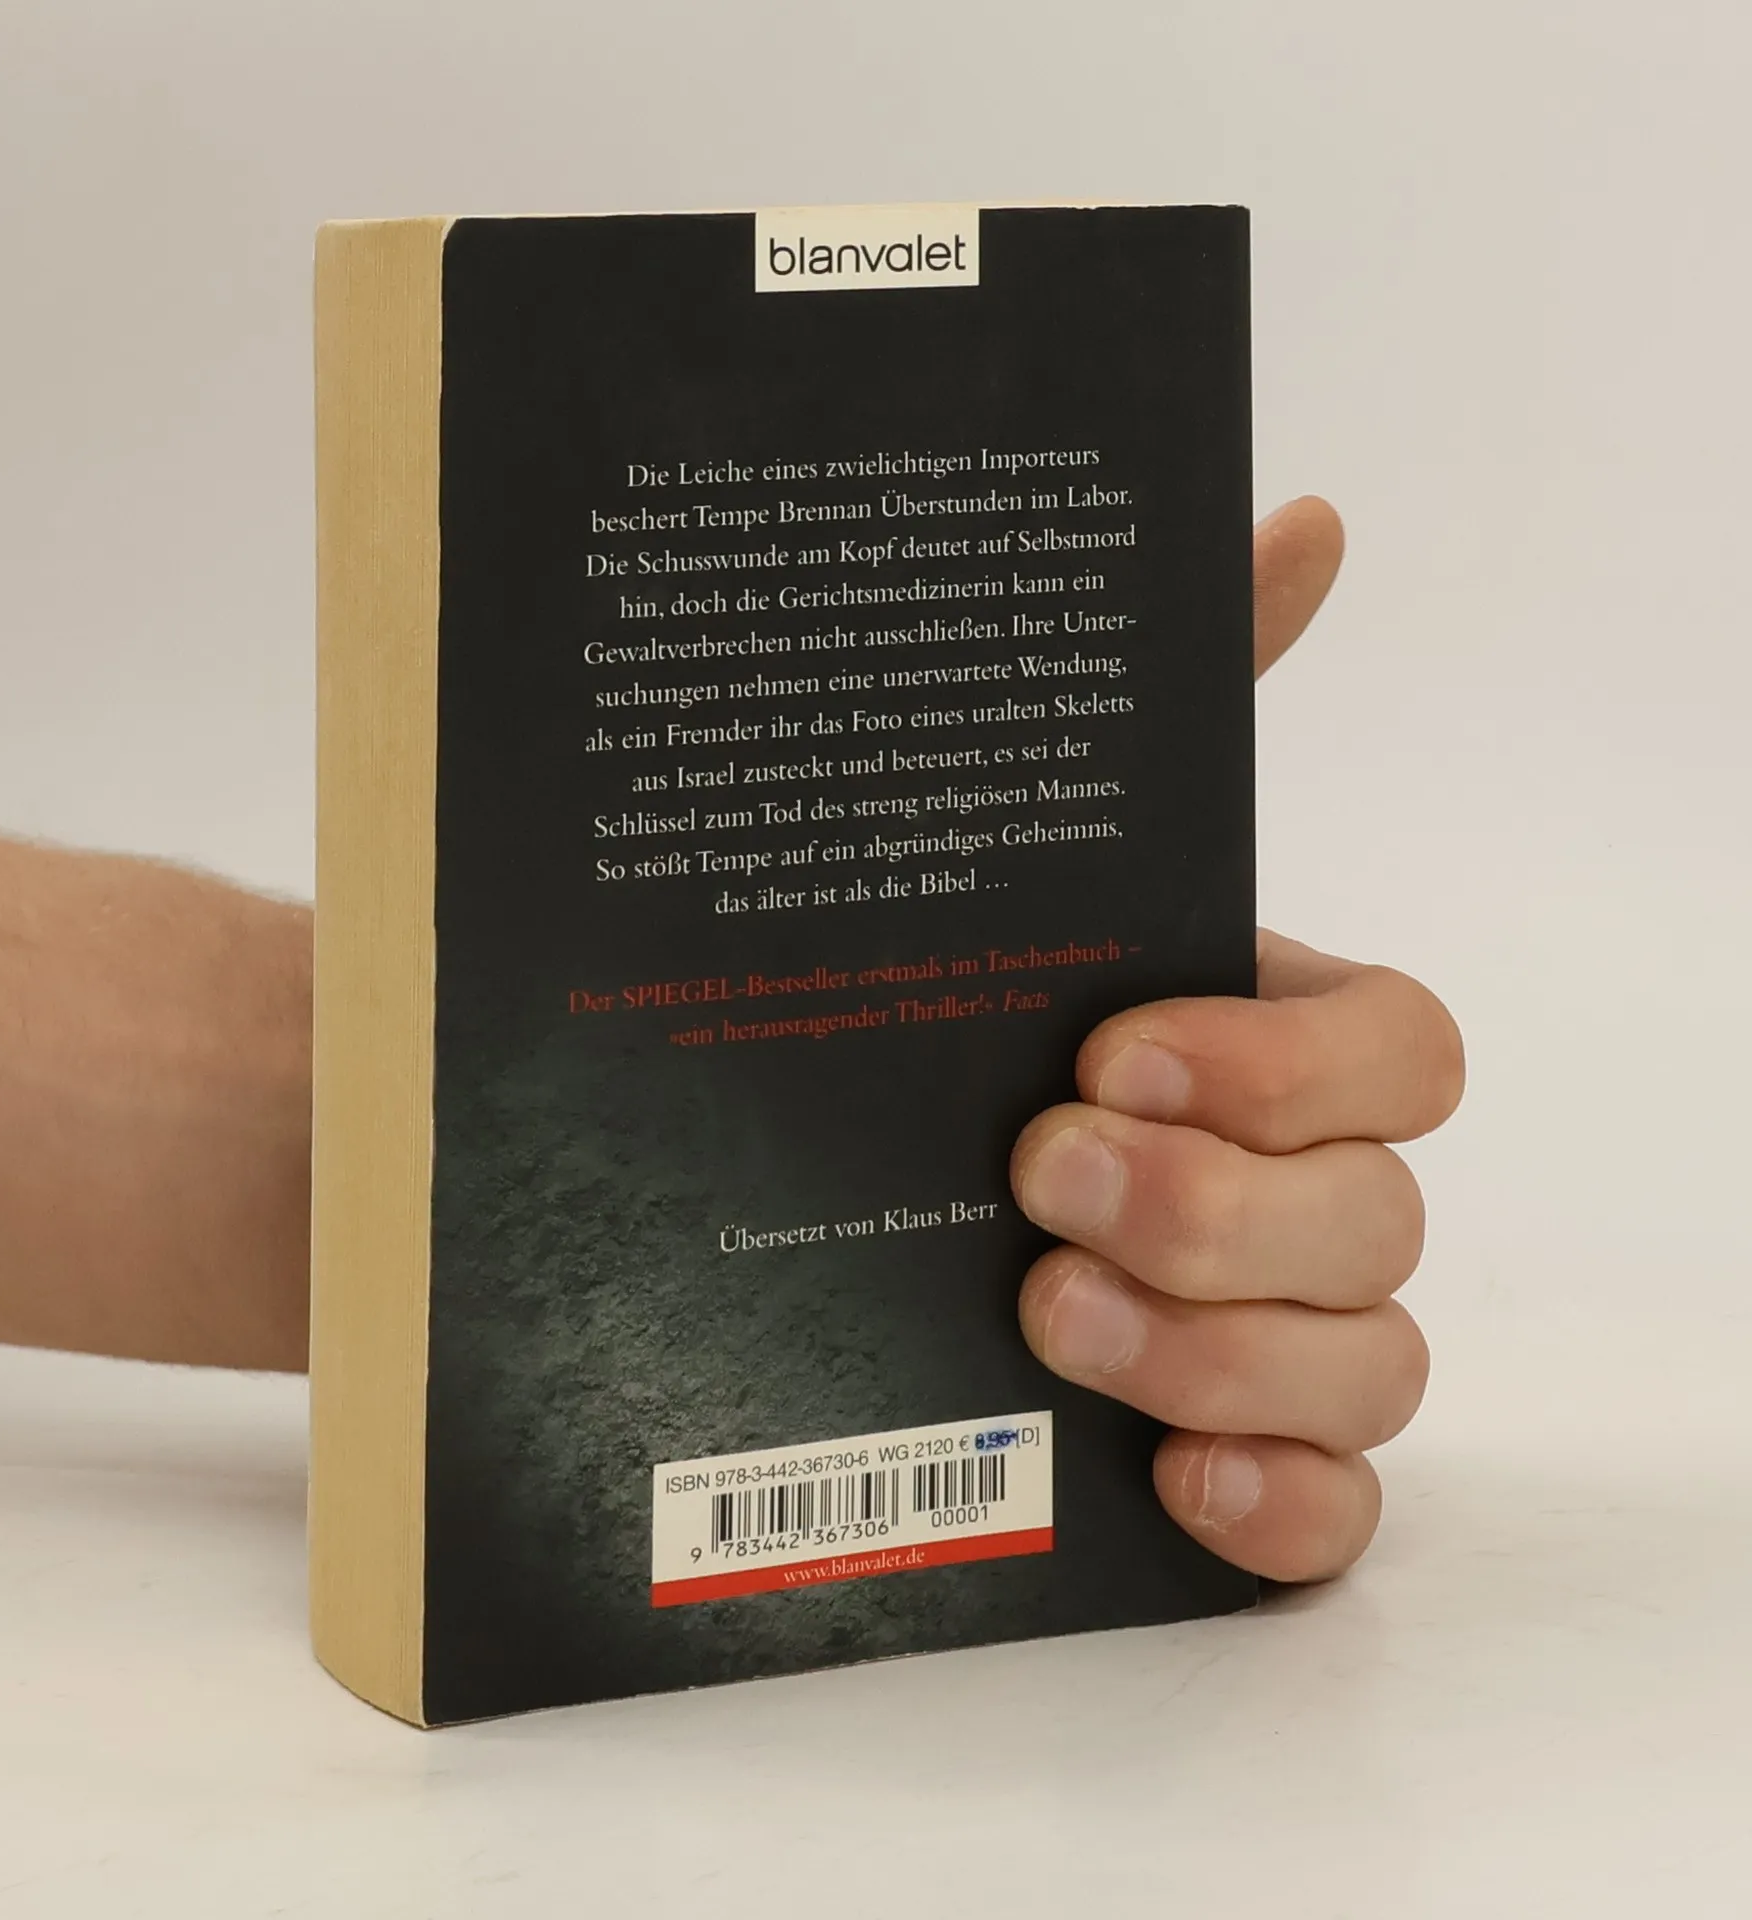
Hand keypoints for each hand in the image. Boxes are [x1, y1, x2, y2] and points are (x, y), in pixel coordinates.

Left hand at [1009, 498, 1463, 1581]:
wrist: (747, 1185)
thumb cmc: (914, 1008)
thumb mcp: (1019, 853)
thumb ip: (1171, 697)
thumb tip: (1303, 520)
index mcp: (1262, 1044)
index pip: (1408, 1053)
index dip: (1290, 1061)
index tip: (1114, 1045)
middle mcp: (1287, 1190)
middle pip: (1384, 1220)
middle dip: (1222, 1209)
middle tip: (1041, 1178)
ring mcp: (1264, 1340)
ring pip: (1373, 1367)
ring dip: (1223, 1350)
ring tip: (1041, 1314)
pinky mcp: (1219, 1464)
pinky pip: (1334, 1519)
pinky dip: (1279, 1506)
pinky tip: (1170, 1477)